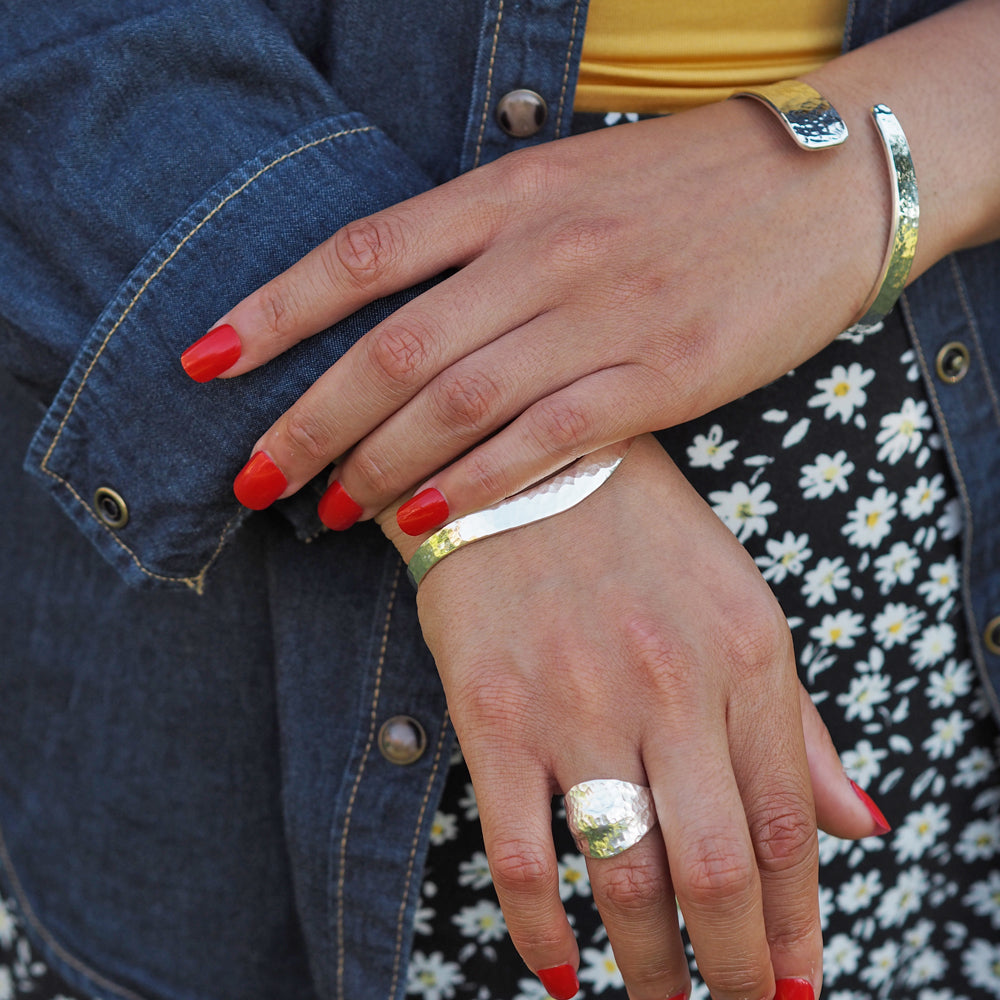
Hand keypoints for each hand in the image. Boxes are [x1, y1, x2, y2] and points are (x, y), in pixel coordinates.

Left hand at [184, 0, 999, 534]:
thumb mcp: (568, 183)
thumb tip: (395, 313)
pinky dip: (476, 483)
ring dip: (380, 463)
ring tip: (331, 511)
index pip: (360, 257)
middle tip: (253, 476)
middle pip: (390, 348)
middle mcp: (540, 252)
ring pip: (455, 400)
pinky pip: (544, 439)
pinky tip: (428, 518)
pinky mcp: (657, 375)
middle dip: (307, 419)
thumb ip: (482, 240)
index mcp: (508, 194)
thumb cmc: (685, 187)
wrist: (821, 185)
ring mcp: (598, 314)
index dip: (271, 312)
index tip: (204, 364)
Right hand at [378, 435, 887, 999]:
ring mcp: (575, 699)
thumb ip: (797, 721)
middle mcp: (669, 683)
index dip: (801, 925)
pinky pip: (519, 851)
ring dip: (650, 970)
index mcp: (746, 653)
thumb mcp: (740, 603)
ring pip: (626, 877)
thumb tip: (864, 826)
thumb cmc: (641, 535)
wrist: (523, 462)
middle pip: (717, 871)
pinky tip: (558, 973)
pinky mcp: (492, 710)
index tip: (800, 987)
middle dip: (738, 971)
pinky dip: (541, 932)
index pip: (789, 825)